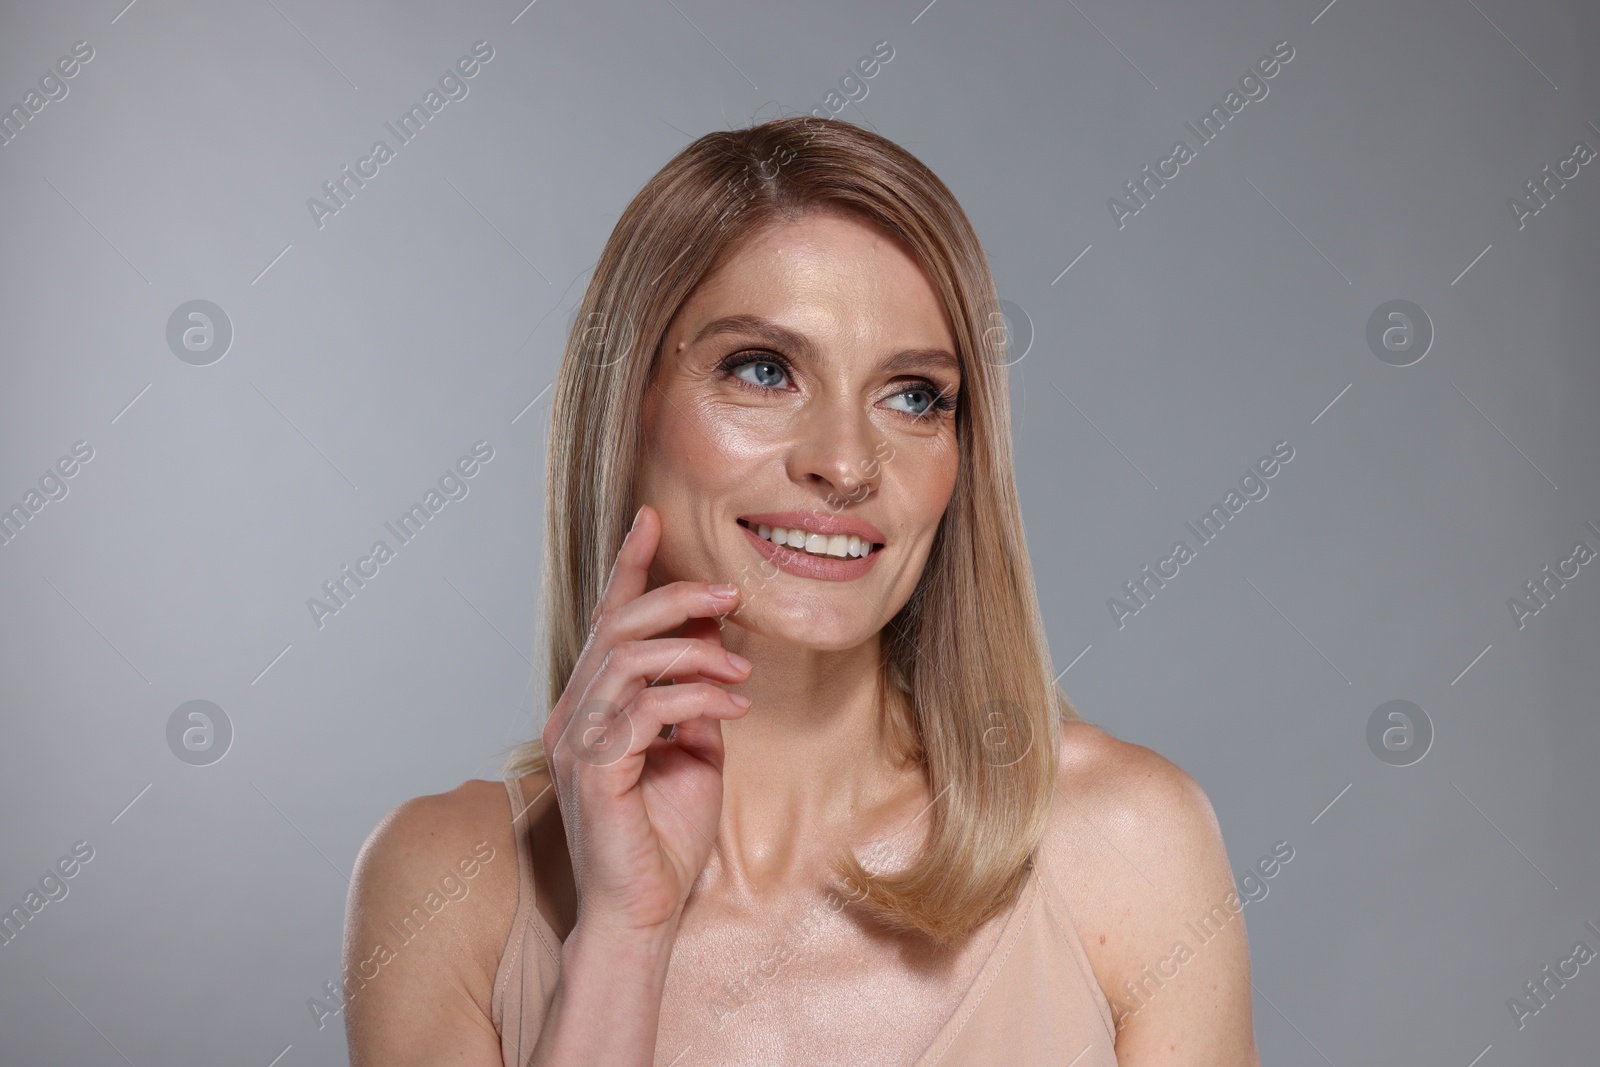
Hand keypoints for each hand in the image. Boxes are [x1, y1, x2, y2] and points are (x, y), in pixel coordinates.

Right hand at [542, 504, 751, 939]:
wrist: (644, 910)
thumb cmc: (664, 836)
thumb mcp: (695, 752)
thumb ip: (696, 698)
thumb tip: (717, 648)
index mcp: (594, 704)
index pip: (607, 620)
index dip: (629, 567)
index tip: (652, 518)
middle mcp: (576, 714)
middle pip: (617, 626)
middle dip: (677, 598)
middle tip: (731, 596)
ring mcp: (579, 741)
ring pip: (630, 659)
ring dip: (696, 653)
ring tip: (740, 667)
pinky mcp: (595, 770)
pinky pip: (646, 709)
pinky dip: (698, 697)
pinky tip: (734, 706)